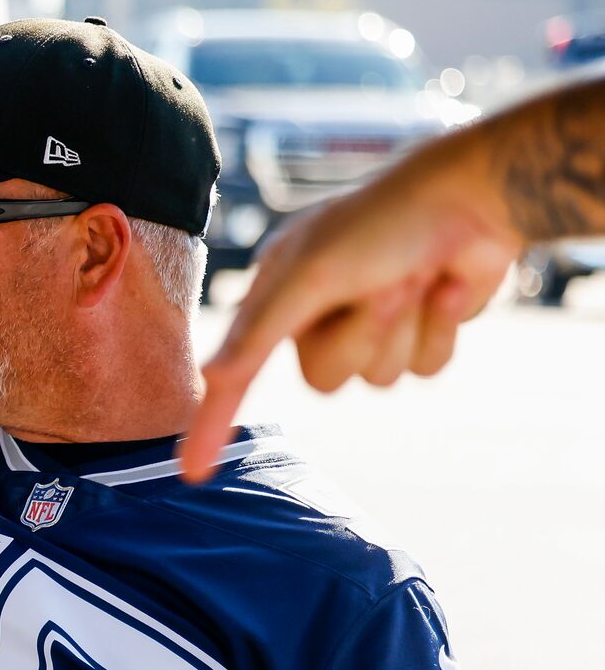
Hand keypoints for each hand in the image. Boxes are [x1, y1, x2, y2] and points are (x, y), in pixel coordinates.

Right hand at [182, 136, 516, 480]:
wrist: (476, 196)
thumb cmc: (384, 222)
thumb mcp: (309, 274)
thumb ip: (257, 332)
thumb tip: (209, 378)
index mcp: (278, 291)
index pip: (237, 370)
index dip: (214, 420)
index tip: (192, 473)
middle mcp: (319, 313)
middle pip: (325, 380)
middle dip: (361, 336)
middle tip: (384, 285)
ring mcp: (372, 325)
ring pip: (380, 377)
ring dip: (404, 329)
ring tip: (416, 277)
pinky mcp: (421, 331)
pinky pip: (424, 368)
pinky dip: (440, 330)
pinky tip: (448, 286)